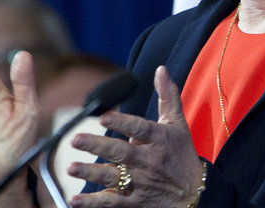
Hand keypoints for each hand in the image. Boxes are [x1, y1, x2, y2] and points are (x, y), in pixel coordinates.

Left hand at [67, 66, 203, 206]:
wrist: (194, 196)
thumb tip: (161, 69)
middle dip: (97, 145)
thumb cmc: (182, 154)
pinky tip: (75, 200)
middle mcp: (149, 161)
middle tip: (76, 139)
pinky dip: (93, 203)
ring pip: (113, 177)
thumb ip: (168, 96)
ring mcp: (142, 184)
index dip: (122, 122)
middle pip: (121, 152)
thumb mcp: (177, 124)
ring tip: (70, 167)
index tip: (103, 116)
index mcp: (159, 139)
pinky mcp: (135, 202)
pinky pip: (112, 203)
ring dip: (90, 172)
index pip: (140, 128)